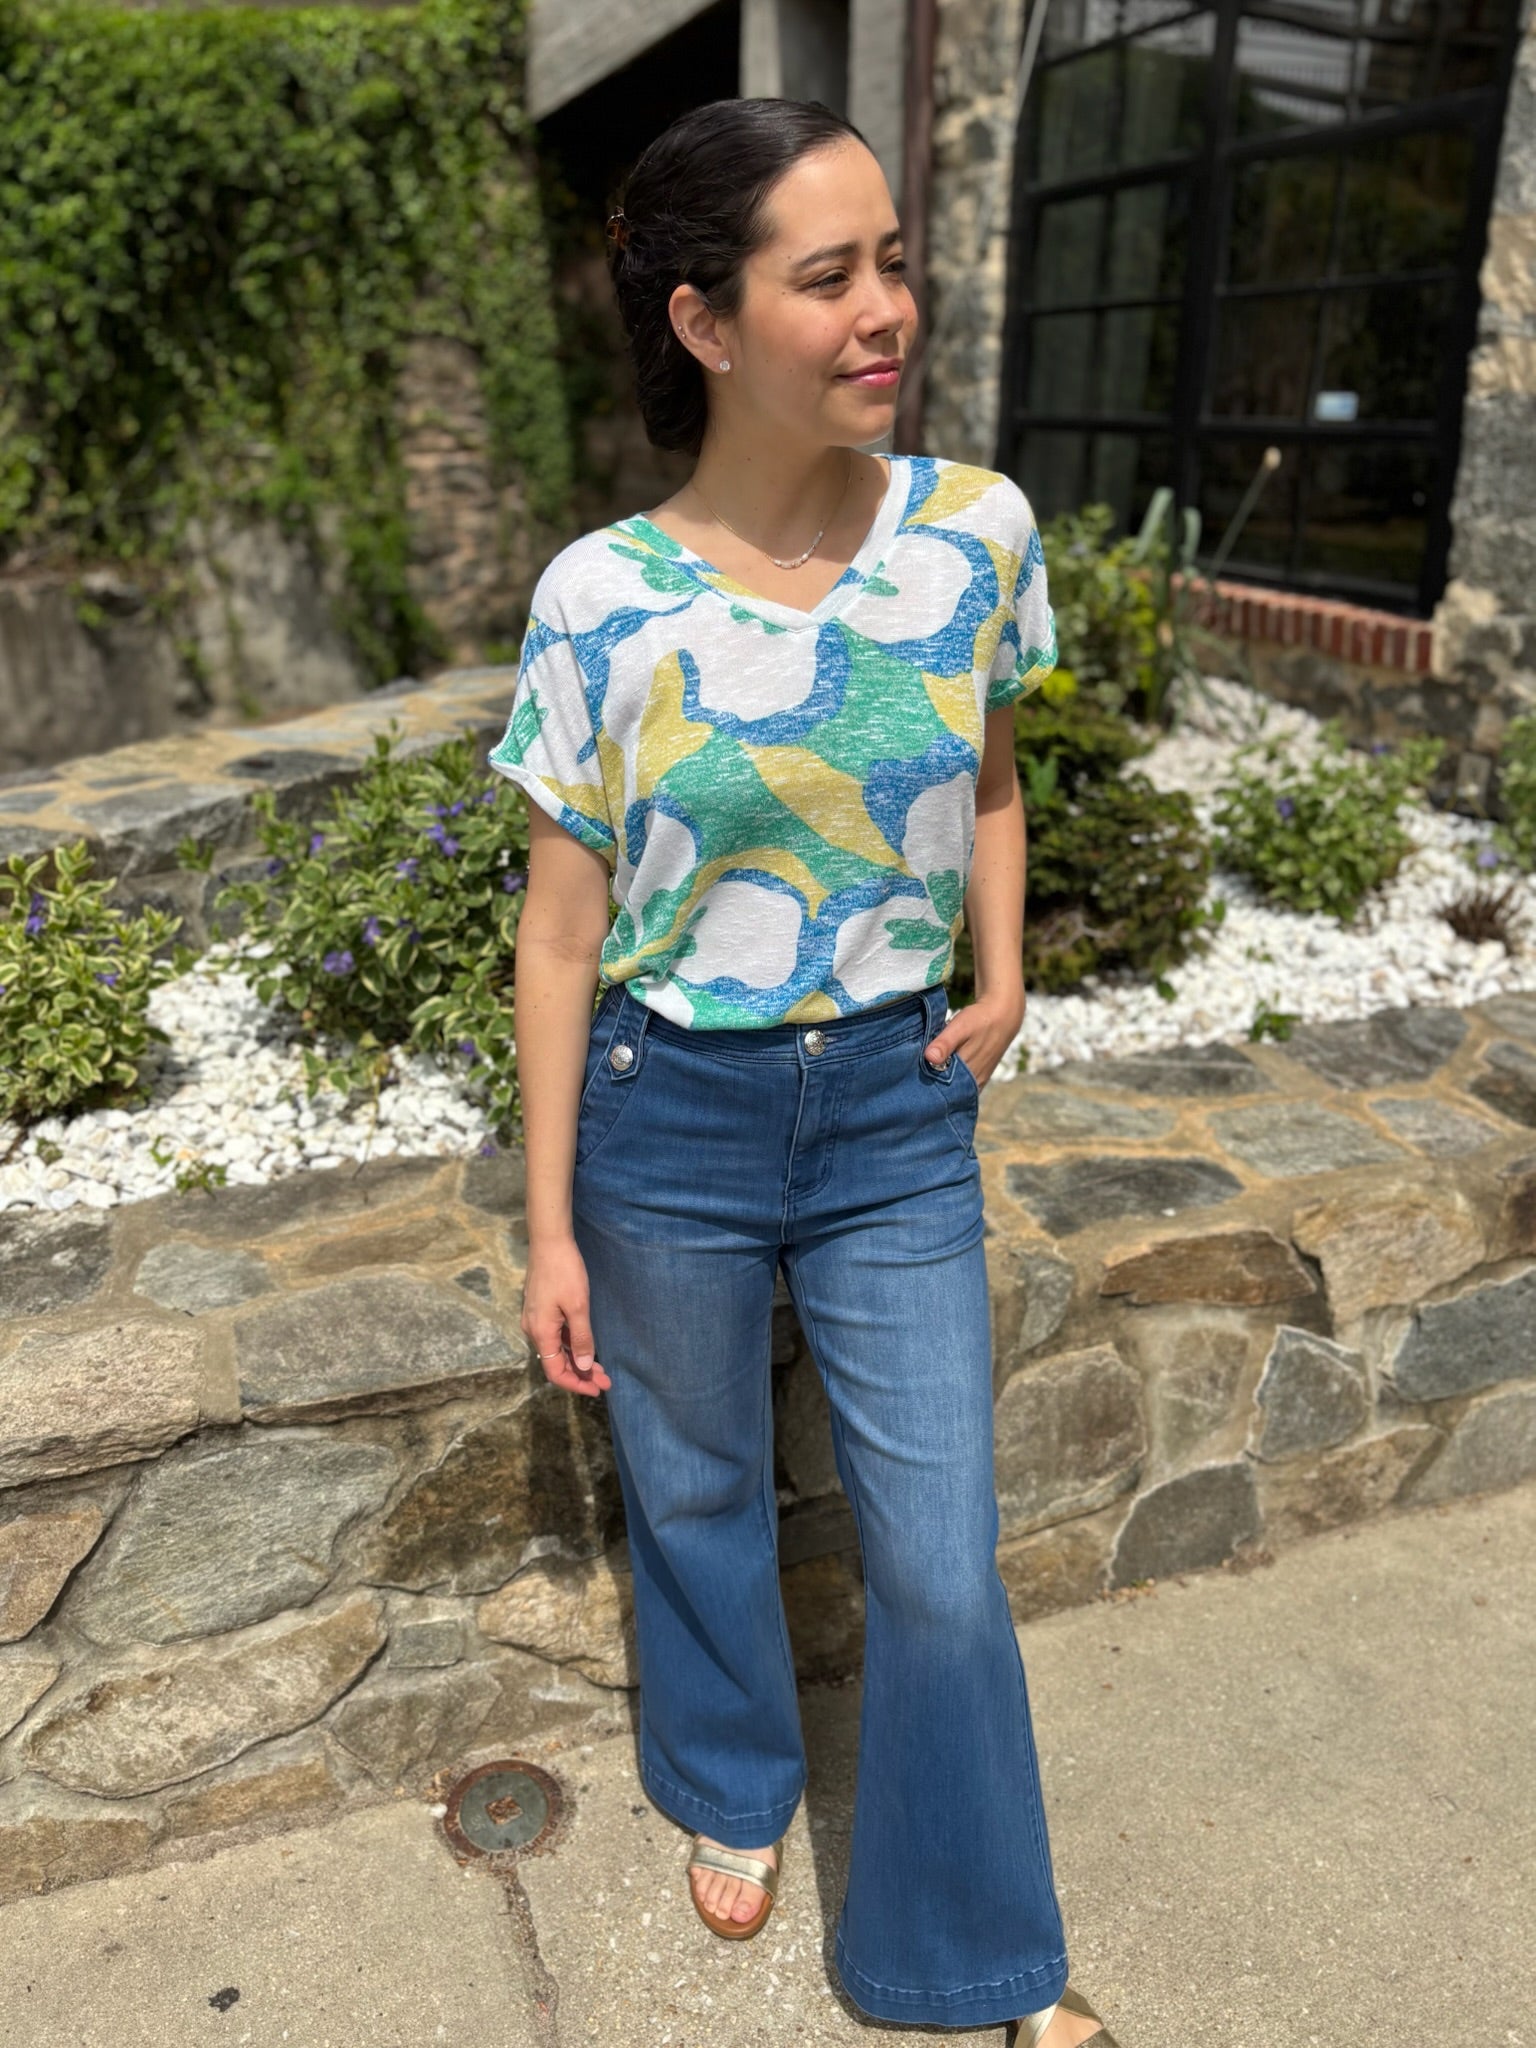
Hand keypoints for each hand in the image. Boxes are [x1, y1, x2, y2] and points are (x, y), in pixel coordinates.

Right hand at [521, 1238, 611, 1397]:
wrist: (549, 1241)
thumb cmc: (564, 1271)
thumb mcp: (578, 1307)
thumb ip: (581, 1338)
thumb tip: (583, 1366)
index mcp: (541, 1332)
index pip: (555, 1371)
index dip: (576, 1384)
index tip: (597, 1388)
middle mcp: (534, 1329)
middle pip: (556, 1363)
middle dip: (581, 1374)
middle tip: (605, 1380)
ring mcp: (536, 1319)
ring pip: (556, 1349)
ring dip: (577, 1360)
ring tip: (600, 1367)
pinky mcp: (541, 1309)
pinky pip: (555, 1336)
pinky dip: (571, 1345)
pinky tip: (585, 1346)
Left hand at [922, 990, 1025, 1090]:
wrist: (1002, 1016)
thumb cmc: (980, 1020)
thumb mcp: (960, 1027)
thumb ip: (945, 1043)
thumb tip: (929, 1058)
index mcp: (968, 1074)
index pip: (940, 1091)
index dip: (925, 1087)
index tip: (910, 1081)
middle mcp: (974, 1083)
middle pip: (946, 1092)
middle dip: (930, 1087)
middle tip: (912, 1078)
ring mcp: (977, 1082)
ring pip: (953, 1089)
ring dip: (939, 1083)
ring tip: (922, 1074)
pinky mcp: (978, 1077)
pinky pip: (961, 1085)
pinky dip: (949, 1080)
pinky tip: (939, 1072)